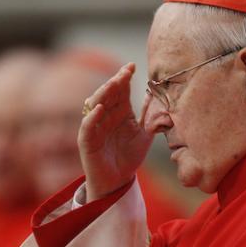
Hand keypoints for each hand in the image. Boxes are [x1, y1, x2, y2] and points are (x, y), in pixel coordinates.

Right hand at [78, 63, 152, 201]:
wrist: (118, 181)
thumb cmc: (130, 157)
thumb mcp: (145, 135)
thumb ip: (150, 117)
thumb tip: (158, 97)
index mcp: (120, 112)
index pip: (121, 90)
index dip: (125, 77)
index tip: (133, 65)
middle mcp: (106, 116)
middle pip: (108, 94)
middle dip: (116, 81)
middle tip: (126, 71)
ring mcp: (95, 127)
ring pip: (95, 105)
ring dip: (104, 93)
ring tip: (114, 83)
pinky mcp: (87, 142)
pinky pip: (87, 127)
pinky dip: (92, 117)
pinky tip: (100, 108)